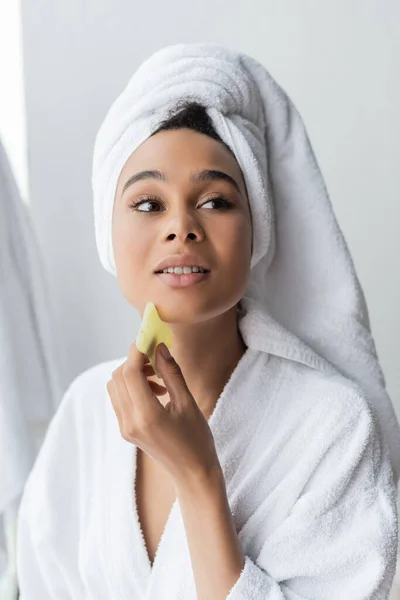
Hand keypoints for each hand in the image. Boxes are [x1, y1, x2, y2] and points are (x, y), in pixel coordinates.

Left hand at [107, 341, 220, 486]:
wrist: (192, 473)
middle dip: (135, 360)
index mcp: (146, 416)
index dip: (137, 350)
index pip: (130, 372)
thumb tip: (159, 347)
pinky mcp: (126, 430)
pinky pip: (120, 399)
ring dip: (133, 373)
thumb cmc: (197, 439)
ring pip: (116, 386)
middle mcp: (129, 422)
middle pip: (118, 377)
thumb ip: (171, 373)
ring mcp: (125, 427)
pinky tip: (156, 390)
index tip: (148, 336)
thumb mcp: (188, 403)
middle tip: (157, 355)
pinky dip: (133, 387)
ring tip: (160, 377)